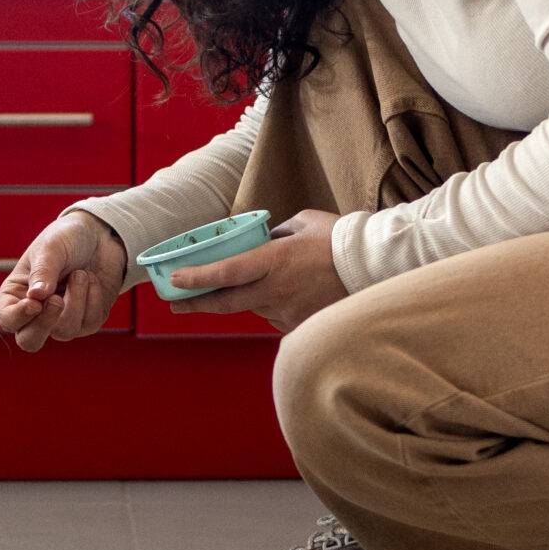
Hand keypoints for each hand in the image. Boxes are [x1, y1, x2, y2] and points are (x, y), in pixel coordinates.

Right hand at [0, 211, 129, 352]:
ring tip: (80, 273)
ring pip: (64, 332)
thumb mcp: (51, 248)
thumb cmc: (67, 239)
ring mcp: (62, 319)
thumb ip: (42, 271)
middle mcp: (36, 312)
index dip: (20, 317)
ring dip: (76, 300)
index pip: (8, 320)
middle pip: (30, 341)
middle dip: (45, 324)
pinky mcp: (87, 320)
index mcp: (16, 293)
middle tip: (57, 300)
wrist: (100, 235)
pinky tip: (92, 280)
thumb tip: (36, 296)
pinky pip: (90, 322)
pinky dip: (93, 298)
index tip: (35, 302)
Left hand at [167, 209, 348, 331]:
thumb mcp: (302, 223)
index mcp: (274, 261)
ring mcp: (287, 312)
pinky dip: (274, 305)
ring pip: (253, 308)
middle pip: (225, 303)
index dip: (196, 279)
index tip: (174, 281)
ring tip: (266, 281)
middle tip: (176, 304)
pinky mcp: (300, 326)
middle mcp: (275, 290)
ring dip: (246, 298)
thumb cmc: (339, 239)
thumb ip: (277, 232)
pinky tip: (290, 292)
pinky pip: (275, 316)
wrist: (374, 266)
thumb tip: (264, 237)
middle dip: (196, 304)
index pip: (225, 273)